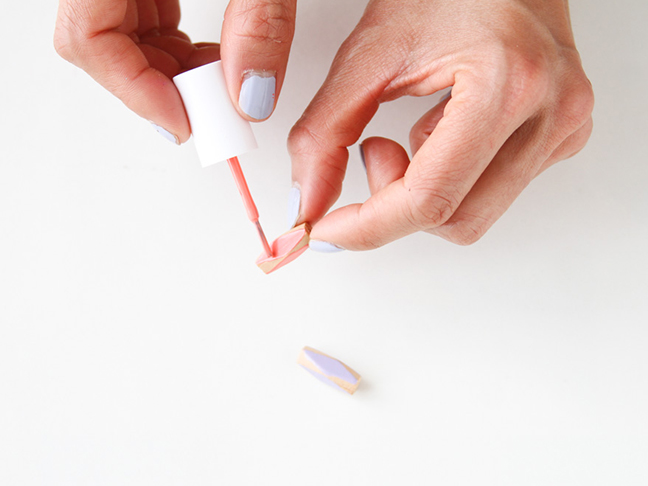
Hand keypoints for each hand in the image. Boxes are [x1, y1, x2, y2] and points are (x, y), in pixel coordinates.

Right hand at [54, 0, 296, 142]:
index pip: (86, 37)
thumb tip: (252, 99)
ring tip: (222, 81)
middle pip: (103, 47)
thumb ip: (260, 23)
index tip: (184, 122)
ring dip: (175, 75)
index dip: (134, 90)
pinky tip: (217, 58)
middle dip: (161, 89)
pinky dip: (181, 52)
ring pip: (125, 41)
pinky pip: (146, 23)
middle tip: (211, 110)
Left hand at [288, 0, 593, 249]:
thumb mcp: (369, 54)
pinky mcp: (563, 134)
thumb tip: (308, 203)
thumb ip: (325, 134)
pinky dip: (450, 176)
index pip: (429, 200)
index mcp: (506, 84)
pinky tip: (441, 129)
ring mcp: (565, 127)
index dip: (367, 227)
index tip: (325, 231)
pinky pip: (492, 192)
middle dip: (396, 204)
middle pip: (455, 221)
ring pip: (473, 215)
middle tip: (374, 147)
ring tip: (413, 127)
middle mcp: (552, 113)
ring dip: (424, 189)